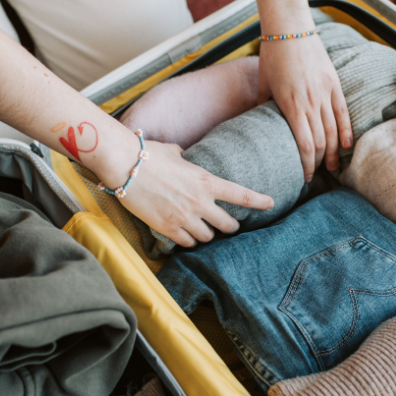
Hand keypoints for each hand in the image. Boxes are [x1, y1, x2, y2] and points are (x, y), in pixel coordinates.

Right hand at [117, 141, 273, 246]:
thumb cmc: (148, 154)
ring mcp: (184, 217)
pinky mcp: (167, 228)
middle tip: (228, 225)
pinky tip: (185, 235)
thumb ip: (186, 159)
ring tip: (201, 229)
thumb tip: (184, 156)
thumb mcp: (175, 153)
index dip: (259, 201)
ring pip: (208, 237)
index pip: (241, 195)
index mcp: (206, 181)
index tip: (270, 203)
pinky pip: (187, 242)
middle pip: (228, 225)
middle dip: (230, 226)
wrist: (124, 166)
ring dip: (207, 234)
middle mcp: (200, 202)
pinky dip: (188, 240)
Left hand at [258, 34, 352, 179]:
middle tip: (317, 175)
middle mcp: (310, 101)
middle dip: (319, 162)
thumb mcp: (263, 83)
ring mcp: (324, 92)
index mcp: (290, 105)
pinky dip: (347, 131)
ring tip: (332, 167)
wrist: (290, 27)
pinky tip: (347, 145)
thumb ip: (262, 106)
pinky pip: (343, 112)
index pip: (304, 145)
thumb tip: (258, 126)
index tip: (305, 177)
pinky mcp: (334, 83)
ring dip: (334, 152)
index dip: (306, 164)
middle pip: (320, 142)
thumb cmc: (272, 55)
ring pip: (334, 130)